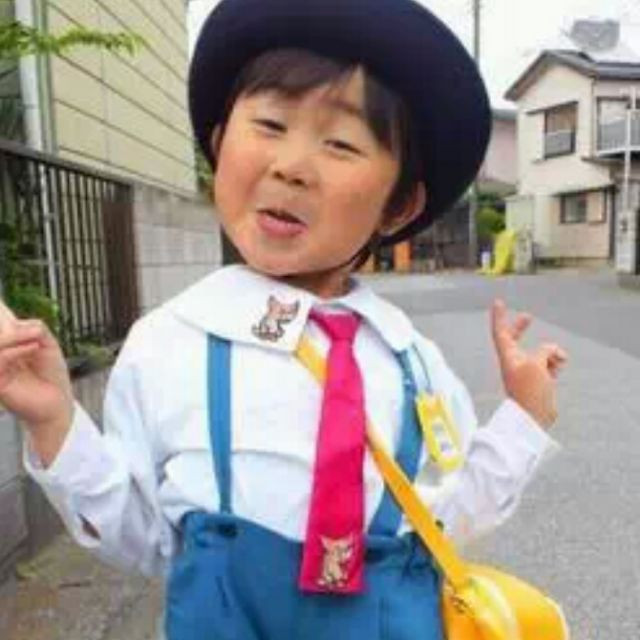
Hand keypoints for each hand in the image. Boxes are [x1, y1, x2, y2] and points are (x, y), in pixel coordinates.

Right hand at [0, 298, 72, 433]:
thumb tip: (19, 323)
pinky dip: (15, 351)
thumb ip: (34, 328)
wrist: (57, 401)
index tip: (1, 303)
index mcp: (9, 343)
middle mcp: (0, 354)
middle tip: (31, 328)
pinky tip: (32, 347)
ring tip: (36, 340)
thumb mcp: (48, 344)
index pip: (0, 323)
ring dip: (14, 337)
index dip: (0, 312)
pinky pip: (0, 360)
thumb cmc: (52, 374)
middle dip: (3, 320)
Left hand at [491, 299, 567, 428]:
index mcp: (508, 357)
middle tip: (528, 317)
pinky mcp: (537, 380)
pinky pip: (548, 364)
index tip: (498, 302)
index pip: (500, 332)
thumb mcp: (537, 364)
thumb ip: (544, 351)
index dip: (499, 317)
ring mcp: (526, 371)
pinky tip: (559, 367)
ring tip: (559, 360)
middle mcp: (514, 362)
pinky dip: (555, 363)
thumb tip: (552, 351)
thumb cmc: (530, 391)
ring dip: (551, 352)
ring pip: (539, 352)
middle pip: (515, 339)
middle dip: (522, 328)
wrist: (534, 418)